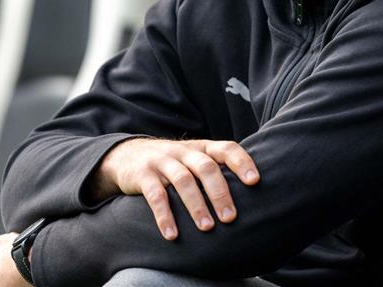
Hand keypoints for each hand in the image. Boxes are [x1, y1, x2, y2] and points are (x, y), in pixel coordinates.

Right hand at [88, 138, 259, 239]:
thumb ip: (215, 170)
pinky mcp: (143, 175)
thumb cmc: (173, 163)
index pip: (227, 149)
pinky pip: (155, 195)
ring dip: (196, 206)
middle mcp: (184, 151)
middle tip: (230, 217)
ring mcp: (163, 161)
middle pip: (206, 167)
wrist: (127, 155)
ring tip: (207, 228)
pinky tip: (172, 234)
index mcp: (202, 147)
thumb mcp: (194, 159)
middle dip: (220, 193)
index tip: (254, 181)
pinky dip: (164, 216)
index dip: (242, 162)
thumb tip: (249, 196)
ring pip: (183, 181)